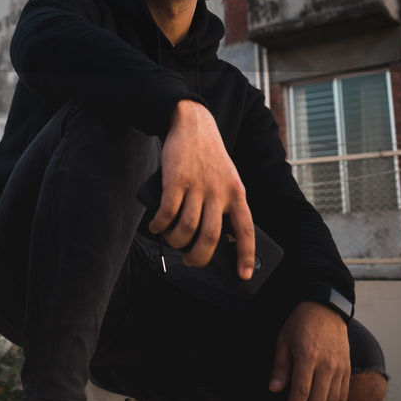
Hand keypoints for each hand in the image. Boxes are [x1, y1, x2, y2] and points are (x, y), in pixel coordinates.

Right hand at [149, 100, 255, 274]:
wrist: (192, 124)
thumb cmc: (208, 158)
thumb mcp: (227, 179)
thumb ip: (223, 205)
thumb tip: (209, 239)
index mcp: (237, 194)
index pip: (245, 231)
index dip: (245, 256)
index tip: (243, 277)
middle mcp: (219, 192)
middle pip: (210, 238)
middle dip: (198, 257)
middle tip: (191, 260)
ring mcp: (197, 186)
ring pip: (187, 228)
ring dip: (176, 242)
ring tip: (171, 240)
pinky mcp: (176, 180)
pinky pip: (167, 213)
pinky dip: (159, 225)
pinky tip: (156, 226)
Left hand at [270, 301, 349, 400]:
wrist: (326, 308)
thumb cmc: (300, 323)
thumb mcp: (283, 340)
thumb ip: (280, 366)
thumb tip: (275, 390)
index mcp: (308, 357)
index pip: (301, 393)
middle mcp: (327, 365)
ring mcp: (340, 368)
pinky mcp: (347, 369)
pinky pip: (342, 396)